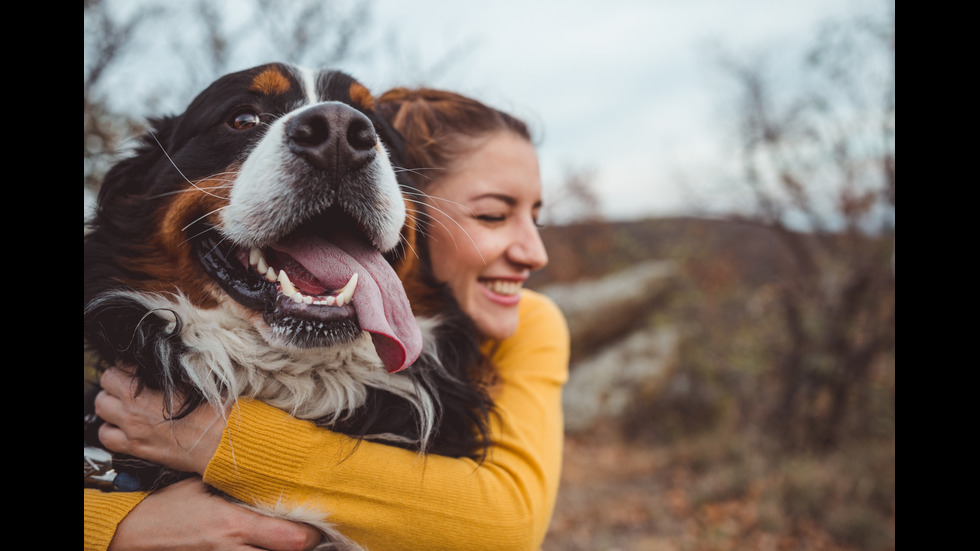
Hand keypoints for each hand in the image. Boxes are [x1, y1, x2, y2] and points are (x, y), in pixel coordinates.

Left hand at [95, 366, 226, 474]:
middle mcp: (132, 411)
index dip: (128, 365)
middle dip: (115, 381)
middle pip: (105, 386)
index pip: (118, 368)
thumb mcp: (192, 380)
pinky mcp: (137, 448)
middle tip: (129, 382)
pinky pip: (106, 438)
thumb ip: (167, 371)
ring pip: (101, 411)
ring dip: (110, 404)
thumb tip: (157, 363)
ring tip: (124, 402)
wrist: (221, 442)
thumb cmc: (212, 409)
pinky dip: (110, 429)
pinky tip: (124, 425)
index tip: (137, 367)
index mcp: (142, 392)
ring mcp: (132, 431)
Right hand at [108, 477, 322, 550]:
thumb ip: (237, 486)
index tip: (317, 523)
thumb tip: (267, 474)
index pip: (292, 539)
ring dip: (281, 550)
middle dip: (303, 547)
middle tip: (311, 535)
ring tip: (291, 541)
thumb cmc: (168, 507)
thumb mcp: (203, 487)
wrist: (132, 534)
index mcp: (235, 525)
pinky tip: (266, 546)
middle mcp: (233, 550)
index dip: (311, 534)